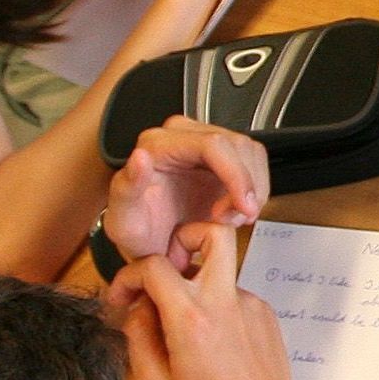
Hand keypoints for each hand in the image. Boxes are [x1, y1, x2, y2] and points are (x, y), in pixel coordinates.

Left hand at [102, 117, 267, 268]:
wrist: (151, 242)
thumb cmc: (139, 233)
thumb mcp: (124, 220)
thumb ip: (127, 187)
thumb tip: (141, 156)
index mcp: (158, 145)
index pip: (214, 145)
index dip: (238, 175)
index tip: (245, 208)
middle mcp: (182, 136)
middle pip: (238, 146)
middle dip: (246, 187)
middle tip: (231, 220)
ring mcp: (205, 144)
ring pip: (252, 154)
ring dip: (254, 190)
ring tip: (231, 218)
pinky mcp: (223, 157)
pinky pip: (254, 164)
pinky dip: (255, 191)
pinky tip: (236, 209)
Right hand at [105, 219, 292, 379]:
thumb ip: (137, 335)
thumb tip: (138, 306)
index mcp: (191, 317)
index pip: (153, 265)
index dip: (128, 275)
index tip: (123, 299)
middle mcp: (224, 300)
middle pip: (213, 234)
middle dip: (184, 238)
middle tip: (167, 269)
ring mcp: (249, 302)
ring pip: (218, 268)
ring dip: (194, 283)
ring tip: (183, 324)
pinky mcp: (264, 311)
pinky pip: (231, 294)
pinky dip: (214, 305)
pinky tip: (210, 340)